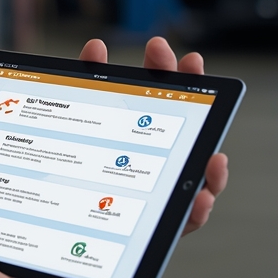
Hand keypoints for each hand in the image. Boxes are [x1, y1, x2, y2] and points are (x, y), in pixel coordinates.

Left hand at [79, 36, 228, 233]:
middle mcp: (162, 158)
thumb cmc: (81, 177)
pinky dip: (198, 210)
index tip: (159, 46)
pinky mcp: (164, 226)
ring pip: (196, 175)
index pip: (162, 94)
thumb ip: (90, 87)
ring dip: (209, 160)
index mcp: (143, 132)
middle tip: (190, 63)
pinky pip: (186, 219)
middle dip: (190, 91)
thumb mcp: (81, 126)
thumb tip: (95, 49)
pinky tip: (199, 200)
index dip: (166, 69)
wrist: (68, 231)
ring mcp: (167, 190)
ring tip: (210, 148)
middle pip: (184, 125)